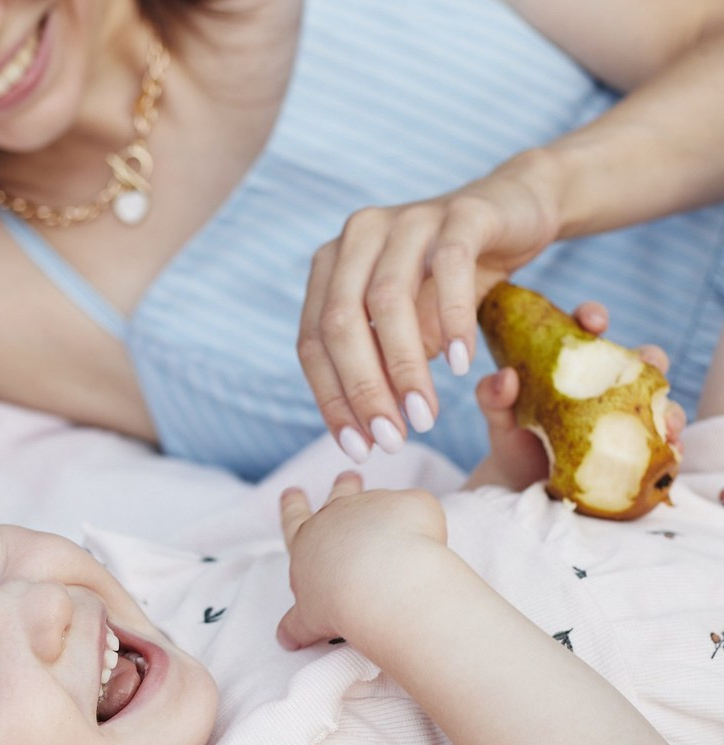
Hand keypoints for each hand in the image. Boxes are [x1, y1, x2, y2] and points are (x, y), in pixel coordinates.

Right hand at [276, 473, 446, 649]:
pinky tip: (430, 539)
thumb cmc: (338, 604)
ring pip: (378, 499)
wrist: (381, 583)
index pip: (294, 521)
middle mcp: (338, 517)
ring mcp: (375, 506)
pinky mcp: (411, 504)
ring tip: (394, 506)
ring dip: (382, 501)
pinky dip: (423, 521)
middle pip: (338, 497)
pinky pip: (418, 509)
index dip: (293, 507)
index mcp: (308, 542)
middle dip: (341, 486)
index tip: (292, 492)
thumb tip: (283, 640)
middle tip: (348, 475)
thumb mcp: (308, 619)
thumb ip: (297, 624)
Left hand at [296, 152, 562, 462]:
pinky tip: (460, 365)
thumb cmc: (449, 283)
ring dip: (404, 367)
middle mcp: (359, 236)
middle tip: (392, 439)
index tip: (358, 446)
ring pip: (388, 299)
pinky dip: (453, 320)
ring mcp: (407, 219)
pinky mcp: (461, 212)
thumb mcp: (406, 330)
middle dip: (363, 390)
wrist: (517, 214)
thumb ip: (379, 367)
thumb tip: (366, 433)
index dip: (331, 399)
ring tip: (425, 415)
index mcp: (331, 266)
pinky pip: (450, 266)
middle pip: (341, 323)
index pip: (313, 342)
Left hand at [467, 301, 685, 491]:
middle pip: (639, 358)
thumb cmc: (513, 439)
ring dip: (669, 407)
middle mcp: (607, 383)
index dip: (593, 317)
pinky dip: (669, 444)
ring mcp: (626, 413)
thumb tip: (505, 377)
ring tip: (667, 421)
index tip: (593, 323)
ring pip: (659, 401)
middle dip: (650, 358)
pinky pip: (659, 441)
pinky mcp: (636, 445)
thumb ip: (492, 397)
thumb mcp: (499, 418)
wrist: (520, 483)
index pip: (588, 327)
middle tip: (648, 364)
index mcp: (574, 363)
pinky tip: (671, 449)